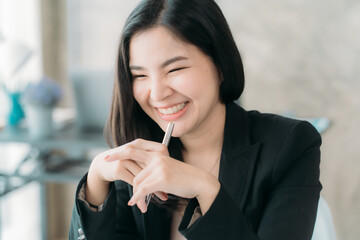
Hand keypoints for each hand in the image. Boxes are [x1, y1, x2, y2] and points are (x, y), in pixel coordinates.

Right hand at [86, 139, 167, 205]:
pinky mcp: (119, 169)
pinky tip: (145, 200)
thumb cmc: (126, 161)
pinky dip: (141, 193)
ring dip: (152, 190)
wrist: (103, 164)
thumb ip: (152, 159)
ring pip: (143, 177)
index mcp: (141, 144)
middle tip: (171, 191)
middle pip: (151, 166)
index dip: (167, 165)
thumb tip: (173, 167)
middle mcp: (133, 149)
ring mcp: (125, 158)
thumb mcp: (138, 157)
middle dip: (161, 181)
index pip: (159, 151)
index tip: (173, 176)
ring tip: (162, 197)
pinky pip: (134, 182)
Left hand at [106, 139, 220, 213]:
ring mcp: (159, 166)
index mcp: (158, 152)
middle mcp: (157, 156)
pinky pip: (143, 189)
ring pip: (138, 180)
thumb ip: (152, 167)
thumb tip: (137, 177)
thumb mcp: (166, 168)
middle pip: (132, 160)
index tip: (110, 154)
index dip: (121, 151)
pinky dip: (137, 197)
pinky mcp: (161, 178)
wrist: (198, 182)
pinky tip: (134, 202)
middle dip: (117, 159)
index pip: (135, 148)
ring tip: (144, 200)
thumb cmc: (182, 177)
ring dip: (138, 192)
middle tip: (105, 160)